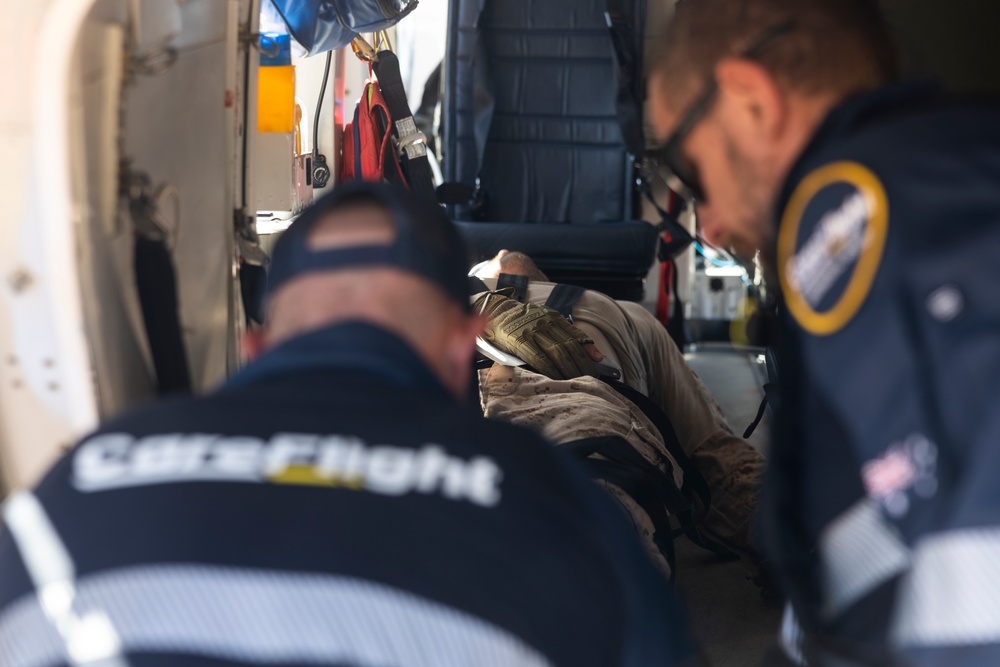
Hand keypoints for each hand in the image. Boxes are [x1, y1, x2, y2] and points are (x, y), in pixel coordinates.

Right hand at [474, 291, 604, 379]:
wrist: (494, 310)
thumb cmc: (521, 320)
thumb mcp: (546, 319)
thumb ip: (569, 333)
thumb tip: (596, 355)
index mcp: (553, 316)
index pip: (576, 336)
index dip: (588, 353)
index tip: (597, 367)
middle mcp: (545, 322)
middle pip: (569, 346)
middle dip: (582, 364)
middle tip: (590, 379)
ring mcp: (531, 330)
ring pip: (557, 352)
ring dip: (569, 368)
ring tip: (577, 381)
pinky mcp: (518, 340)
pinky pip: (538, 357)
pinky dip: (549, 369)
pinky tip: (557, 377)